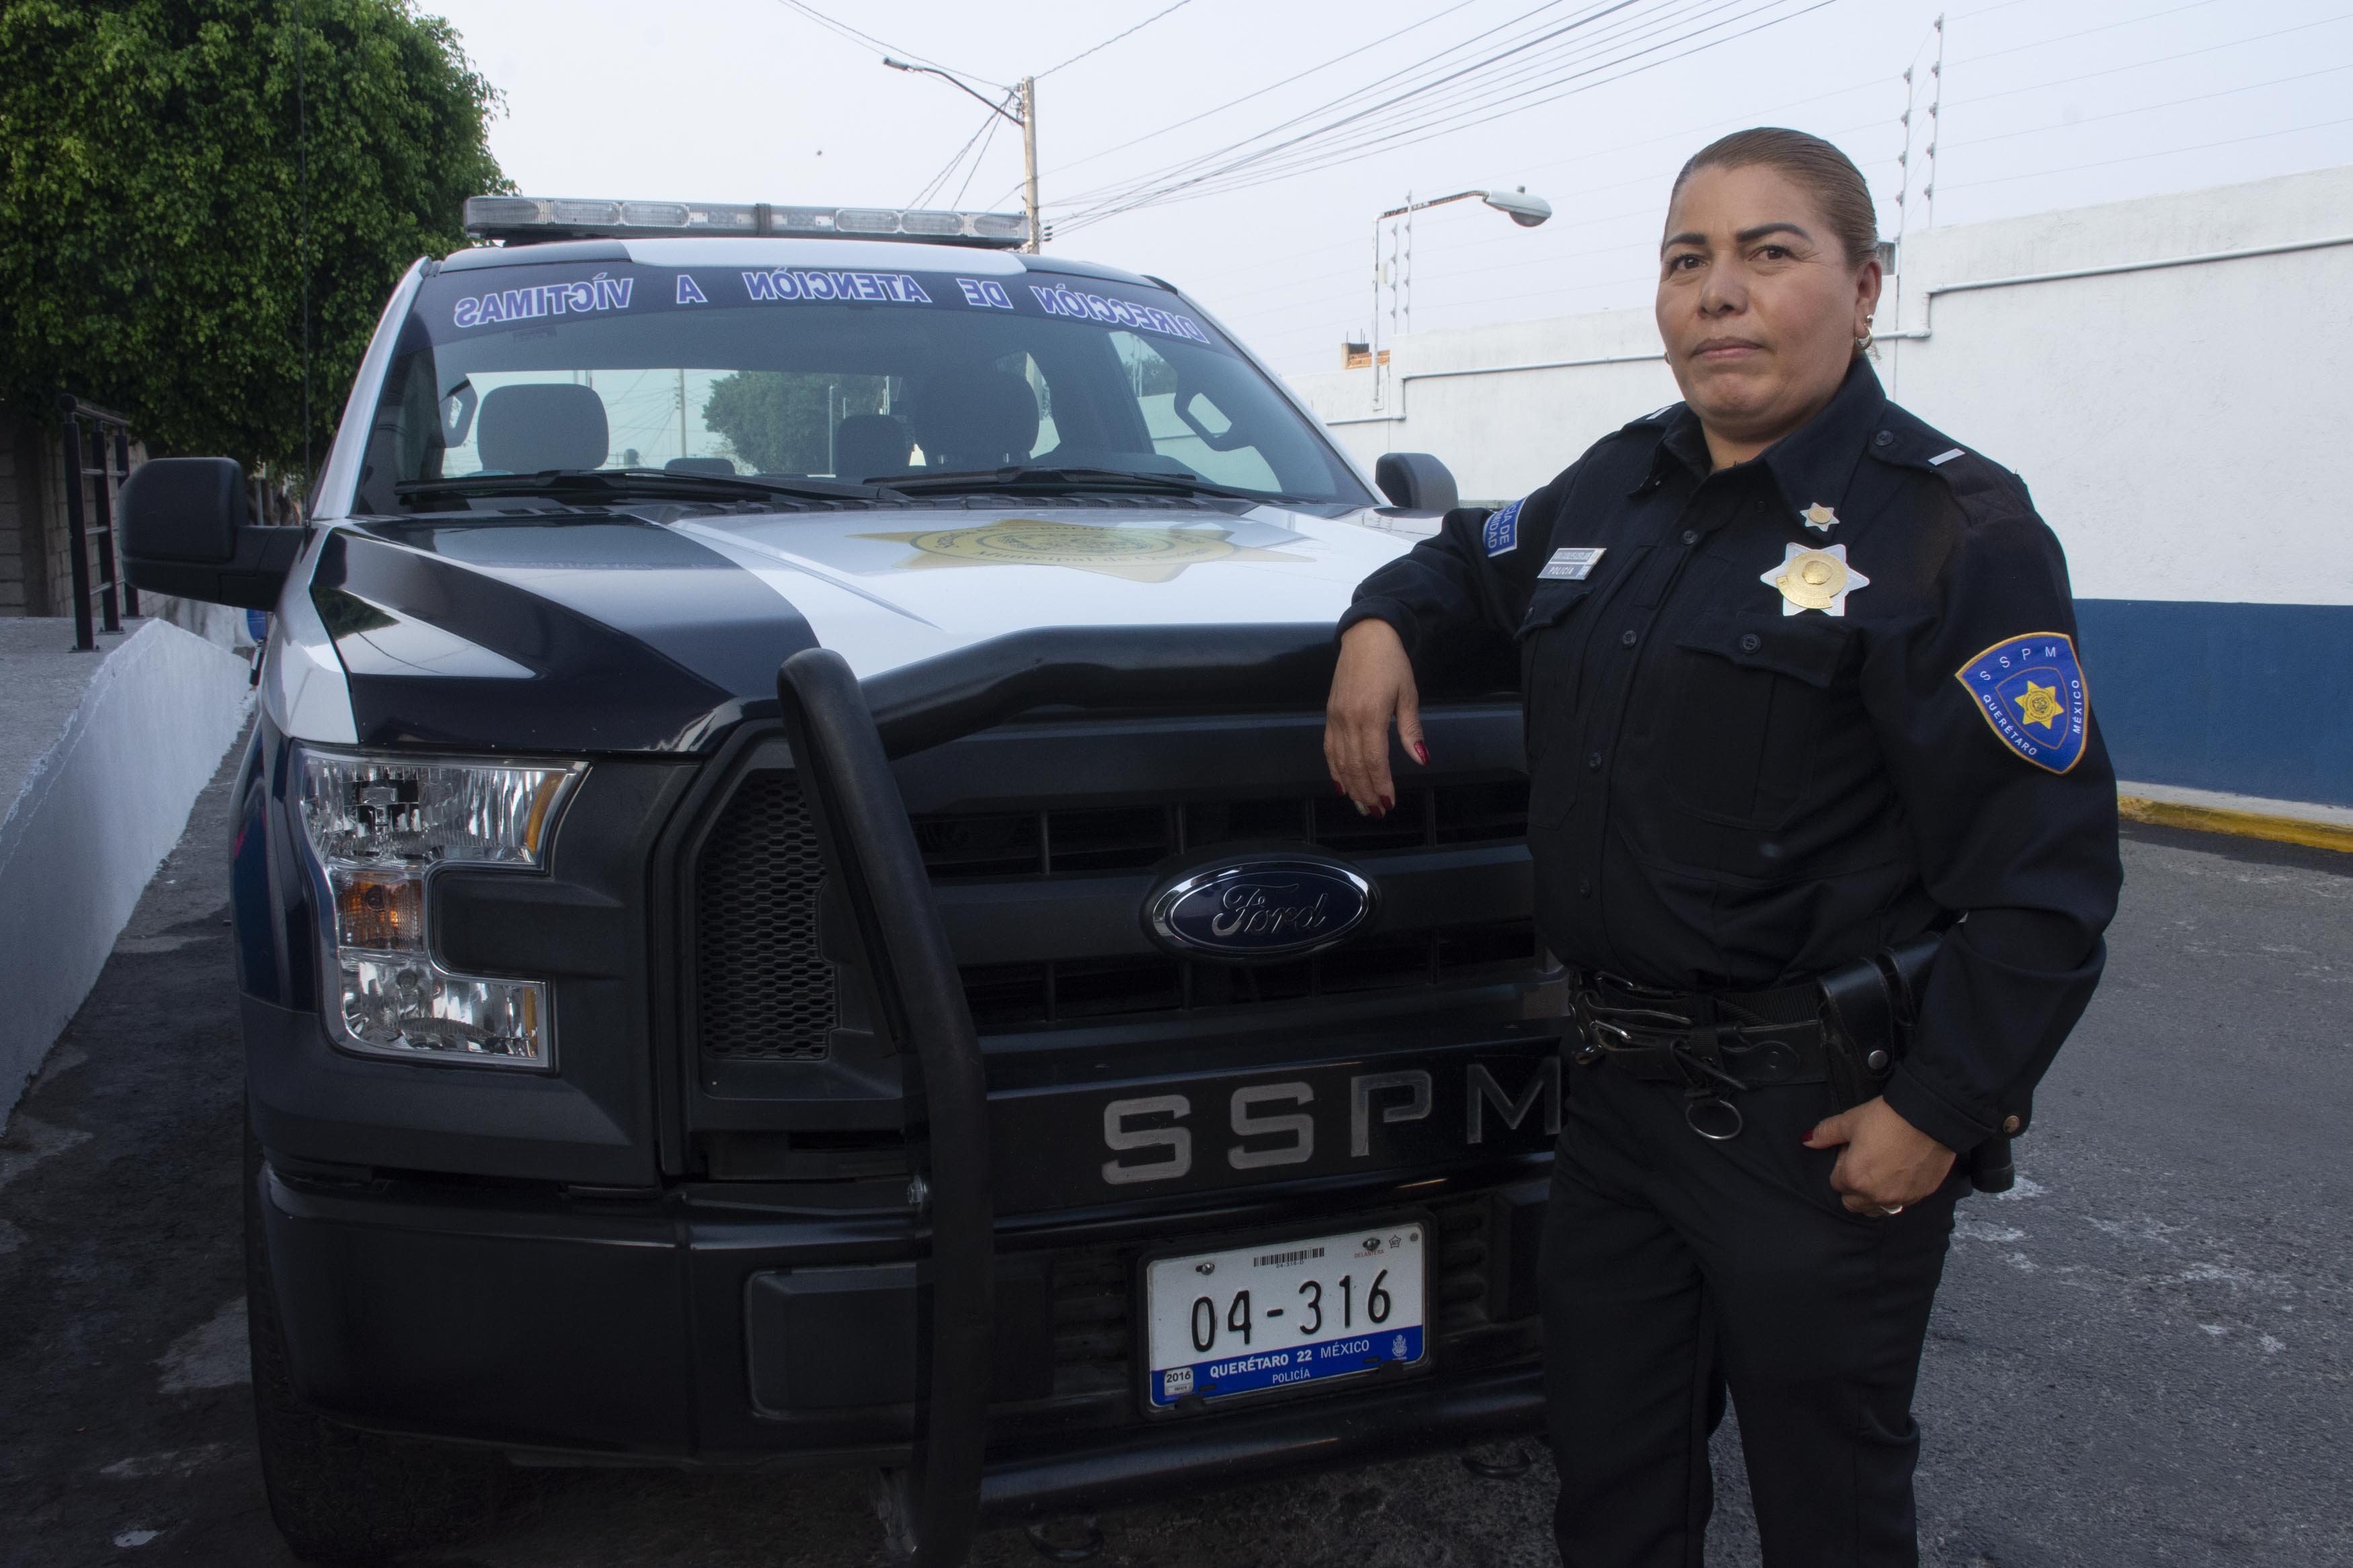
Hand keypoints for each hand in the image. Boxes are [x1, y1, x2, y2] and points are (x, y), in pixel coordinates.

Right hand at [1325, 619, 1425, 814]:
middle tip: (1376, 812)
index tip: (1389, 803)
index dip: (1381, 785)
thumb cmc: (1391, 663)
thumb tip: (1422, 759)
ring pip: (1339, 761)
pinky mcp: (1330, 714)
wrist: (1366, 637)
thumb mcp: (1408, 694)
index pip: (1374, 760)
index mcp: (1371, 715)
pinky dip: (1333, 769)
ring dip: (1350, 786)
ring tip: (1361, 805)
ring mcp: (1336, 718)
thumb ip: (1412, 730)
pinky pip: (1329, 748)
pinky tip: (1341, 784)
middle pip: (1354, 766)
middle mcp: (1349, 720)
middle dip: (1366, 792)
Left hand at [1803, 1096, 1955, 1215]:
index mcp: (1854, 1179)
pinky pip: (1902, 1203)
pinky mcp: (1921, 1195)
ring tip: (1882, 1169)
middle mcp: (1876, 1195)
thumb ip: (1826, 1134)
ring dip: (1873, 1196)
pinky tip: (1901, 1172)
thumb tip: (1806, 1140)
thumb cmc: (1888, 1118)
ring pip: (1877, 1209)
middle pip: (1853, 1203)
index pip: (1836, 1183)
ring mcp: (1901, 1198)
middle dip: (1853, 1186)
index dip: (1843, 1165)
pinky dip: (1896, 1194)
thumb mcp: (1850, 1121)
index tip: (1854, 1149)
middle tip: (1866, 1161)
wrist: (1931, 1117)